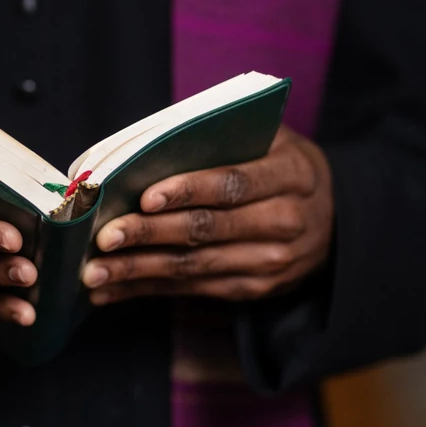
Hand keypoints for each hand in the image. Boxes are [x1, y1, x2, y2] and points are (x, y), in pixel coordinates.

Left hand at [82, 127, 332, 304]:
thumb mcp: (270, 139)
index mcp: (292, 175)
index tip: (145, 197)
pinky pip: (193, 291)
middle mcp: (286, 222)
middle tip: (104, 237)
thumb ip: (223, 135)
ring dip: (138, 270)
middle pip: (208, 229)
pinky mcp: (253, 290)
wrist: (332, 221)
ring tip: (93, 272)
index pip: (234, 183)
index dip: (189, 190)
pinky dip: (146, 290)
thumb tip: (151, 140)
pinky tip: (109, 290)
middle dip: (150, 234)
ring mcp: (272, 263)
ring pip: (195, 266)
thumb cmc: (279, 166)